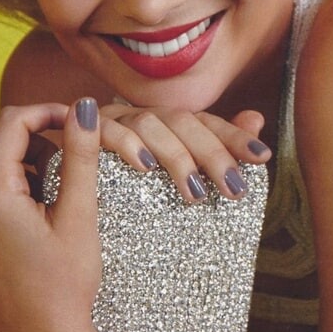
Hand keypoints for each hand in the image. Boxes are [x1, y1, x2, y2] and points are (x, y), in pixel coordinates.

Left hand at [0, 99, 102, 331]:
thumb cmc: (65, 284)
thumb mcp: (79, 215)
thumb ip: (79, 154)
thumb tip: (84, 106)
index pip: (11, 122)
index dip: (46, 112)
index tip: (76, 121)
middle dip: (33, 137)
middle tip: (70, 153)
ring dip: (19, 164)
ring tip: (56, 189)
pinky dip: (3, 192)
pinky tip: (34, 217)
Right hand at [97, 104, 270, 203]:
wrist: (70, 215)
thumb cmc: (130, 201)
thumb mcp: (177, 182)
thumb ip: (217, 150)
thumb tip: (257, 118)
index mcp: (166, 126)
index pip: (205, 122)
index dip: (234, 137)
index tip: (262, 158)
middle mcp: (142, 117)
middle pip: (182, 121)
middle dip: (212, 153)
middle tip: (233, 189)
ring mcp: (111, 121)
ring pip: (149, 124)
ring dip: (175, 155)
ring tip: (195, 191)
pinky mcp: (82, 133)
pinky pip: (106, 131)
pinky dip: (126, 145)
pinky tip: (145, 167)